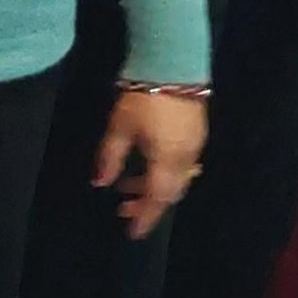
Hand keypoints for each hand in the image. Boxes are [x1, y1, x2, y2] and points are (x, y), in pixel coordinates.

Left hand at [94, 88, 207, 239]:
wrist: (175, 64)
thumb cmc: (144, 97)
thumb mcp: (120, 127)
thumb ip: (111, 158)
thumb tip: (101, 184)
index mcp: (167, 160)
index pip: (157, 198)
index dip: (145, 217)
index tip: (132, 233)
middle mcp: (186, 158)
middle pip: (170, 192)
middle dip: (148, 203)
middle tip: (123, 206)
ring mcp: (195, 146)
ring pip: (178, 179)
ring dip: (156, 187)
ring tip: (129, 183)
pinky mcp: (197, 134)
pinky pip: (184, 165)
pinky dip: (166, 173)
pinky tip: (149, 165)